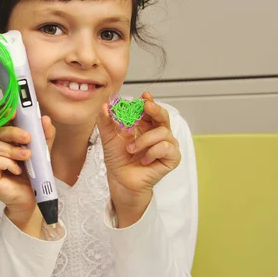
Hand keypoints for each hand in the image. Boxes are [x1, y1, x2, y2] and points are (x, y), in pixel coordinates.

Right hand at [0, 113, 55, 235]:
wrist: (31, 200)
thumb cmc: (32, 177)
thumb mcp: (42, 152)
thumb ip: (44, 136)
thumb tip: (44, 119)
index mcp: (2, 142)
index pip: (0, 124)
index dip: (6, 115)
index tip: (16, 111)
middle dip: (13, 132)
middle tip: (28, 137)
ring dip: (12, 150)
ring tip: (26, 157)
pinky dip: (7, 163)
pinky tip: (16, 170)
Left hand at [96, 92, 180, 225]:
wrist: (120, 180)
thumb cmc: (118, 159)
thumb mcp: (108, 137)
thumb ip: (106, 121)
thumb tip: (105, 106)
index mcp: (145, 125)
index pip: (150, 109)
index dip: (149, 101)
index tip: (144, 96)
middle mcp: (158, 133)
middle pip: (163, 115)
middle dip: (155, 109)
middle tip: (146, 106)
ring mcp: (167, 145)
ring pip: (162, 132)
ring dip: (144, 140)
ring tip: (131, 149)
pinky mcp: (172, 158)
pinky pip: (166, 147)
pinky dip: (152, 152)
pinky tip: (144, 160)